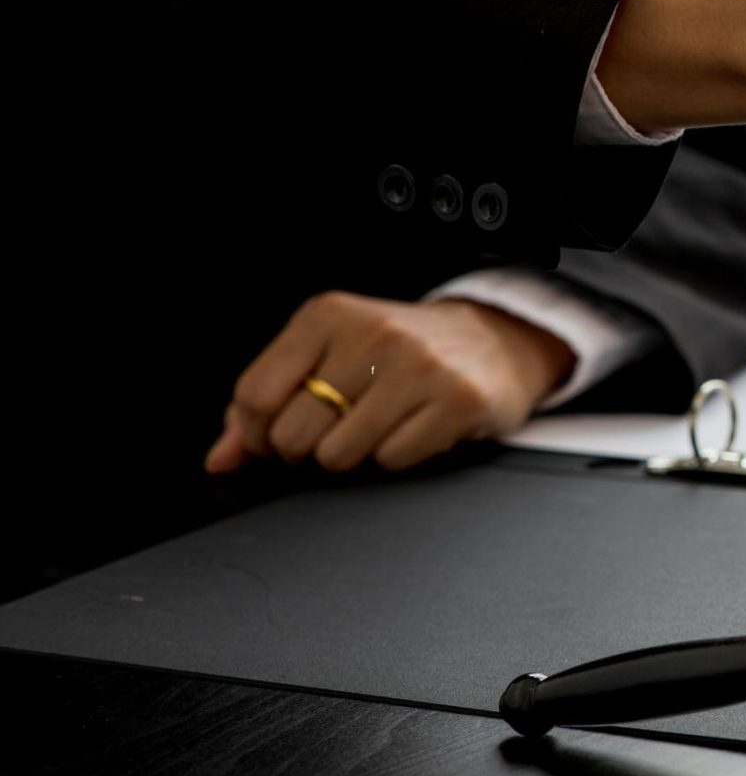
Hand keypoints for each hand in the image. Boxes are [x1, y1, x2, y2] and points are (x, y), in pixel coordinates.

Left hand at [204, 293, 574, 474]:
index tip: (275, 435)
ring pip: (339, 454)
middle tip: (335, 430)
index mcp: (328, 315)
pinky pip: (393, 460)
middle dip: (306, 448)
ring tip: (377, 427)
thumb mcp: (330, 354)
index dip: (256, 434)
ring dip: (353, 455)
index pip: (256, 395)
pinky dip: (398, 455)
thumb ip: (269, 402)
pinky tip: (413, 428)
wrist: (495, 341)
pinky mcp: (457, 400)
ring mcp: (418, 366)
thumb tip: (221, 458)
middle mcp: (372, 334)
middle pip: (294, 433)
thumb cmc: (401, 353)